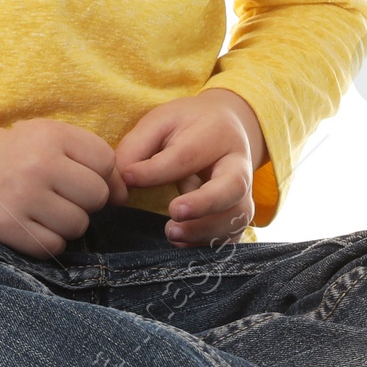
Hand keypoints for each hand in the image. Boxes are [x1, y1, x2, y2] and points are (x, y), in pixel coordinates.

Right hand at [0, 115, 127, 257]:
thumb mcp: (39, 137)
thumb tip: (122, 193)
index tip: (87, 182)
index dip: (103, 177)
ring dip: (65, 223)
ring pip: (78, 225)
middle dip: (84, 201)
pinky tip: (27, 224)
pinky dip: (46, 241)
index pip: (105, 161)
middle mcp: (38, 162)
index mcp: (49, 134)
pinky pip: (54, 245)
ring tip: (40, 210)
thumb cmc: (3, 155)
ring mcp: (23, 197)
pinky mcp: (9, 227)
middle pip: (96, 195)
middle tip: (58, 196)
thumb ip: (83, 155)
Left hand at [114, 90, 262, 247]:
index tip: (128, 178)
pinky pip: (234, 234)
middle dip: (204, 203)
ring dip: (205, 230)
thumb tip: (122, 179)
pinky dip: (210, 243)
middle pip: (233, 186)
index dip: (156, 171)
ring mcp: (244, 190)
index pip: (187, 155)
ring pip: (237, 216)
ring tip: (171, 233)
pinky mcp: (239, 211)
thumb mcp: (159, 122)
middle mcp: (238, 162)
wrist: (226, 126)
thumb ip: (137, 147)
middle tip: (174, 212)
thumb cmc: (187, 125)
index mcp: (216, 133)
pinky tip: (183, 243)